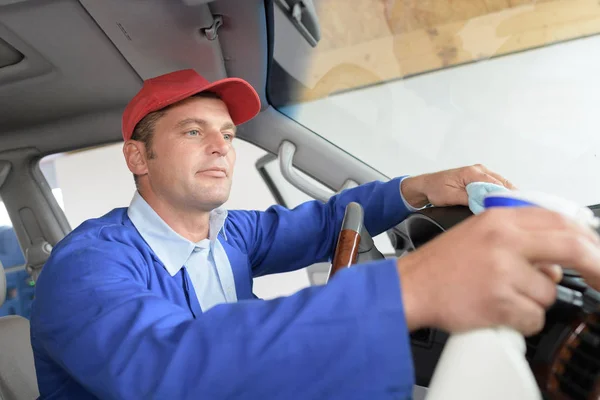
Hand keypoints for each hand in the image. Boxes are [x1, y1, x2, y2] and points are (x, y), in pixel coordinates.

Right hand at [397, 207, 599, 335]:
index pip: (559, 221)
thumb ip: (518, 233)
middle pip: (570, 248)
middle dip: (595, 267)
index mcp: (499, 220)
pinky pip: (533, 318)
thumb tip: (557, 252)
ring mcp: (501, 271)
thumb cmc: (441, 264)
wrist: (410, 286)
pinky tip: (498, 310)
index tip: (595, 252)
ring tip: (504, 295)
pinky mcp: (498, 301)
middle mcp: (503, 241)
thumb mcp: (478, 231)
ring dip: (534, 301)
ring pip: (549, 292)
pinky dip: (521, 320)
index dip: (587, 238)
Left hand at [401, 164, 515, 207]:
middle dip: (510, 196)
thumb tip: (485, 204)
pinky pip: (495, 185)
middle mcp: (479, 170)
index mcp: (472, 172)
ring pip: (501, 184)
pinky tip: (504, 203)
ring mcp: (480, 172)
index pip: (495, 184)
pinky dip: (500, 193)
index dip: (505, 196)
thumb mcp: (451, 197)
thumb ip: (469, 199)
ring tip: (514, 207)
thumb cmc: (435, 189)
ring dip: (506, 195)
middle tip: (517, 209)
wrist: (425, 186)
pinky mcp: (479, 178)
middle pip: (502, 183)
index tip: (513, 206)